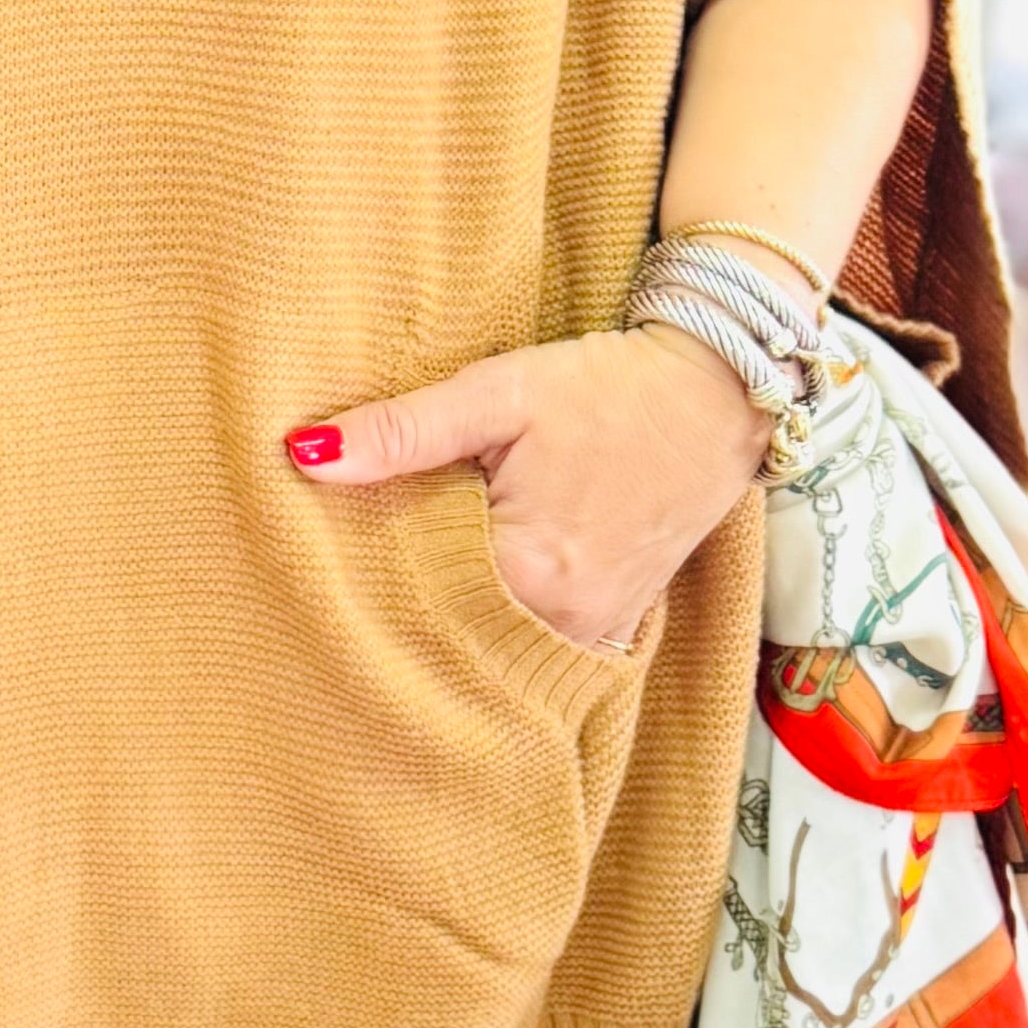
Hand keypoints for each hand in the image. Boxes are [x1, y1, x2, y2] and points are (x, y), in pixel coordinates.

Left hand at [284, 325, 766, 655]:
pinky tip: (473, 584)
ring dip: (454, 612)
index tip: (330, 547)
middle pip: (452, 628)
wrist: (722, 392)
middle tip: (356, 562)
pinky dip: (503, 617)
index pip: (410, 597)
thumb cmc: (610, 387)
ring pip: (496, 640)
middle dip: (406, 600)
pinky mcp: (617, 622)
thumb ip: (404, 431)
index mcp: (527, 572)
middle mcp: (566, 621)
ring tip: (411, 571)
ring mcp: (598, 630)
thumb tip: (305, 455)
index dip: (366, 571)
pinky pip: (539, 638)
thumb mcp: (501, 391)